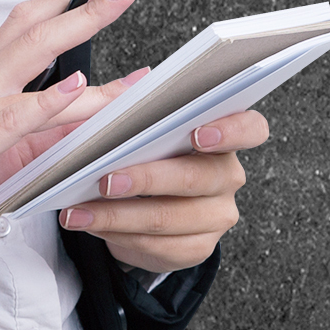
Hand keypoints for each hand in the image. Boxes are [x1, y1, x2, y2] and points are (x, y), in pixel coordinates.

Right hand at [0, 0, 133, 270]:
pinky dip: (47, 101)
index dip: (63, 1)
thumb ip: (54, 123)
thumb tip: (105, 106)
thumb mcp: (13, 146)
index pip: (23, 27)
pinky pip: (11, 120)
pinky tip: (76, 87)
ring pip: (27, 63)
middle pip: (32, 33)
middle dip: (82, 7)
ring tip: (112, 12)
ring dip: (75, 33)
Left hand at [61, 105, 269, 272]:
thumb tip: (140, 81)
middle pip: (197, 178)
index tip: (196, 133)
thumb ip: (140, 104)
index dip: (230, 131)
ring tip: (79, 211)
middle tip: (107, 179)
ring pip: (169, 218)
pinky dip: (118, 236)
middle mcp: (228, 176)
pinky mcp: (198, 248)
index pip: (251, 129)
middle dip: (147, 178)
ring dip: (118, 215)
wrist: (141, 209)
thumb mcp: (139, 126)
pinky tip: (92, 226)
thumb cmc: (144, 156)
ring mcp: (217, 215)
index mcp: (224, 138)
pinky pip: (158, 246)